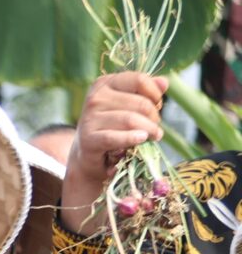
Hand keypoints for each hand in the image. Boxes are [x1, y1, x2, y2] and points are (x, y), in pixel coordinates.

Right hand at [60, 71, 166, 231]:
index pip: (137, 78)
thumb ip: (147, 97)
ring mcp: (87, 122)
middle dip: (152, 117)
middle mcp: (92, 100)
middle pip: (137, 101)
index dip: (153, 92)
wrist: (87, 176)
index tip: (157, 106)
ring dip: (145, 132)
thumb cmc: (114, 143)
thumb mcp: (133, 117)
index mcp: (102, 87)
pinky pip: (111, 137)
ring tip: (146, 143)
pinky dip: (128, 139)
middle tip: (150, 134)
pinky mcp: (87, 146)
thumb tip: (165, 81)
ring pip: (129, 118)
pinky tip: (140, 143)